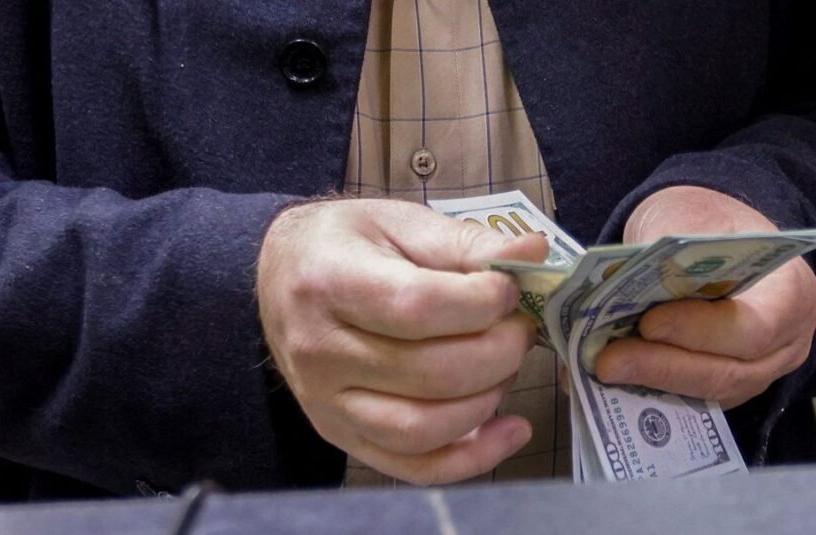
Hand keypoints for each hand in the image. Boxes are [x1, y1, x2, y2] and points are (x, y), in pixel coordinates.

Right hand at [257, 199, 547, 484]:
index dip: (480, 303)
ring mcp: (326, 404)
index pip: (417, 308)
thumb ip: (468, 242)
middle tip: (520, 326)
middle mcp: (320, 351)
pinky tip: (511, 429)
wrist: (281, 277)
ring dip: (489, 399)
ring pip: (425, 428)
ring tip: (507, 364)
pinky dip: (474, 458)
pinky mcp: (341, 436)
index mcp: (328, 282)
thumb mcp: (402, 223)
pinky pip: (414, 467)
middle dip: (499, 351)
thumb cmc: (347, 244)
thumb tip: (533, 254)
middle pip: (430, 373)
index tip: (510, 288)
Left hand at [594, 186, 815, 408]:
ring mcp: (761, 373)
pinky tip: (610, 379)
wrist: (715, 234)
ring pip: (708, 394)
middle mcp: (786, 344)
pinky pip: (693, 400)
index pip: (752, 328)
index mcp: (791, 293)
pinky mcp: (728, 388)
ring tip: (601, 368)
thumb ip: (664, 254)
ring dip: (650, 383)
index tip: (648, 324)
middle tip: (606, 361)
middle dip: (662, 367)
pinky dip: (650, 390)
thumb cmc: (707, 221)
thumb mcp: (688, 216)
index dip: (699, 332)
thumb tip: (619, 292)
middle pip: (728, 372)